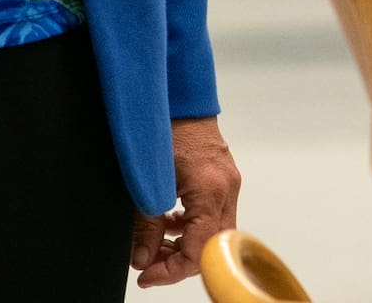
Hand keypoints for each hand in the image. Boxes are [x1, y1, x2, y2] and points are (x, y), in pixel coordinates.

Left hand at [130, 116, 241, 286]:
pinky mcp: (223, 178)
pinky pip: (213, 214)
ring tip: (154, 245)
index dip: (172, 271)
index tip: (147, 276)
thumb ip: (146, 225)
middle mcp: (227, 189)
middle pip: (212, 247)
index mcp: (210, 191)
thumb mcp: (147, 181)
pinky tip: (169, 221)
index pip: (200, 251)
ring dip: (185, 245)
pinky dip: (191, 227)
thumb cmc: (164, 128)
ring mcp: (228, 183)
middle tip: (149, 265)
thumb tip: (143, 258)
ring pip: (214, 233)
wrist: (179, 94)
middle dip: (179, 262)